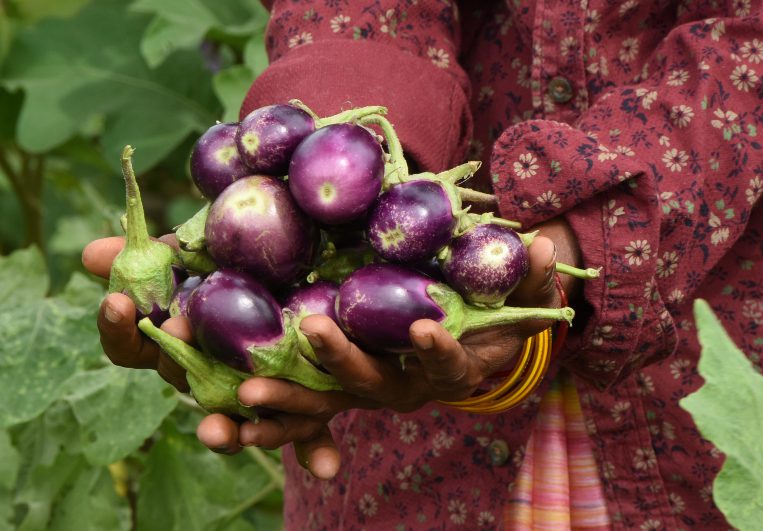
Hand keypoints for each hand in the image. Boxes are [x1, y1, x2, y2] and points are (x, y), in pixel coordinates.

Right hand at [81, 236, 351, 477]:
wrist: (313, 285)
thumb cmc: (241, 270)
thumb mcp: (200, 253)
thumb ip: (155, 255)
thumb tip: (90, 253)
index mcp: (174, 343)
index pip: (130, 346)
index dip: (119, 329)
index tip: (117, 302)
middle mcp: (206, 378)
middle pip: (181, 380)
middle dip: (177, 359)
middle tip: (175, 333)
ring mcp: (249, 398)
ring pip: (231, 424)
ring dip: (224, 430)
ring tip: (219, 432)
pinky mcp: (303, 410)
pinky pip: (306, 438)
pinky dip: (315, 453)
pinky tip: (327, 468)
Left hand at [232, 218, 579, 461]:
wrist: (468, 338)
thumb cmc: (497, 310)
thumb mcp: (522, 292)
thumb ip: (533, 275)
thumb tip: (546, 244)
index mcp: (449, 369)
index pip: (445, 367)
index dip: (437, 351)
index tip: (425, 329)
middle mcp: (403, 388)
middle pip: (371, 386)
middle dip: (342, 362)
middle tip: (311, 330)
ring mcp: (363, 390)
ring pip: (324, 405)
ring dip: (286, 405)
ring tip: (244, 396)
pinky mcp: (330, 387)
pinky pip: (295, 406)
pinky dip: (262, 413)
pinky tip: (216, 413)